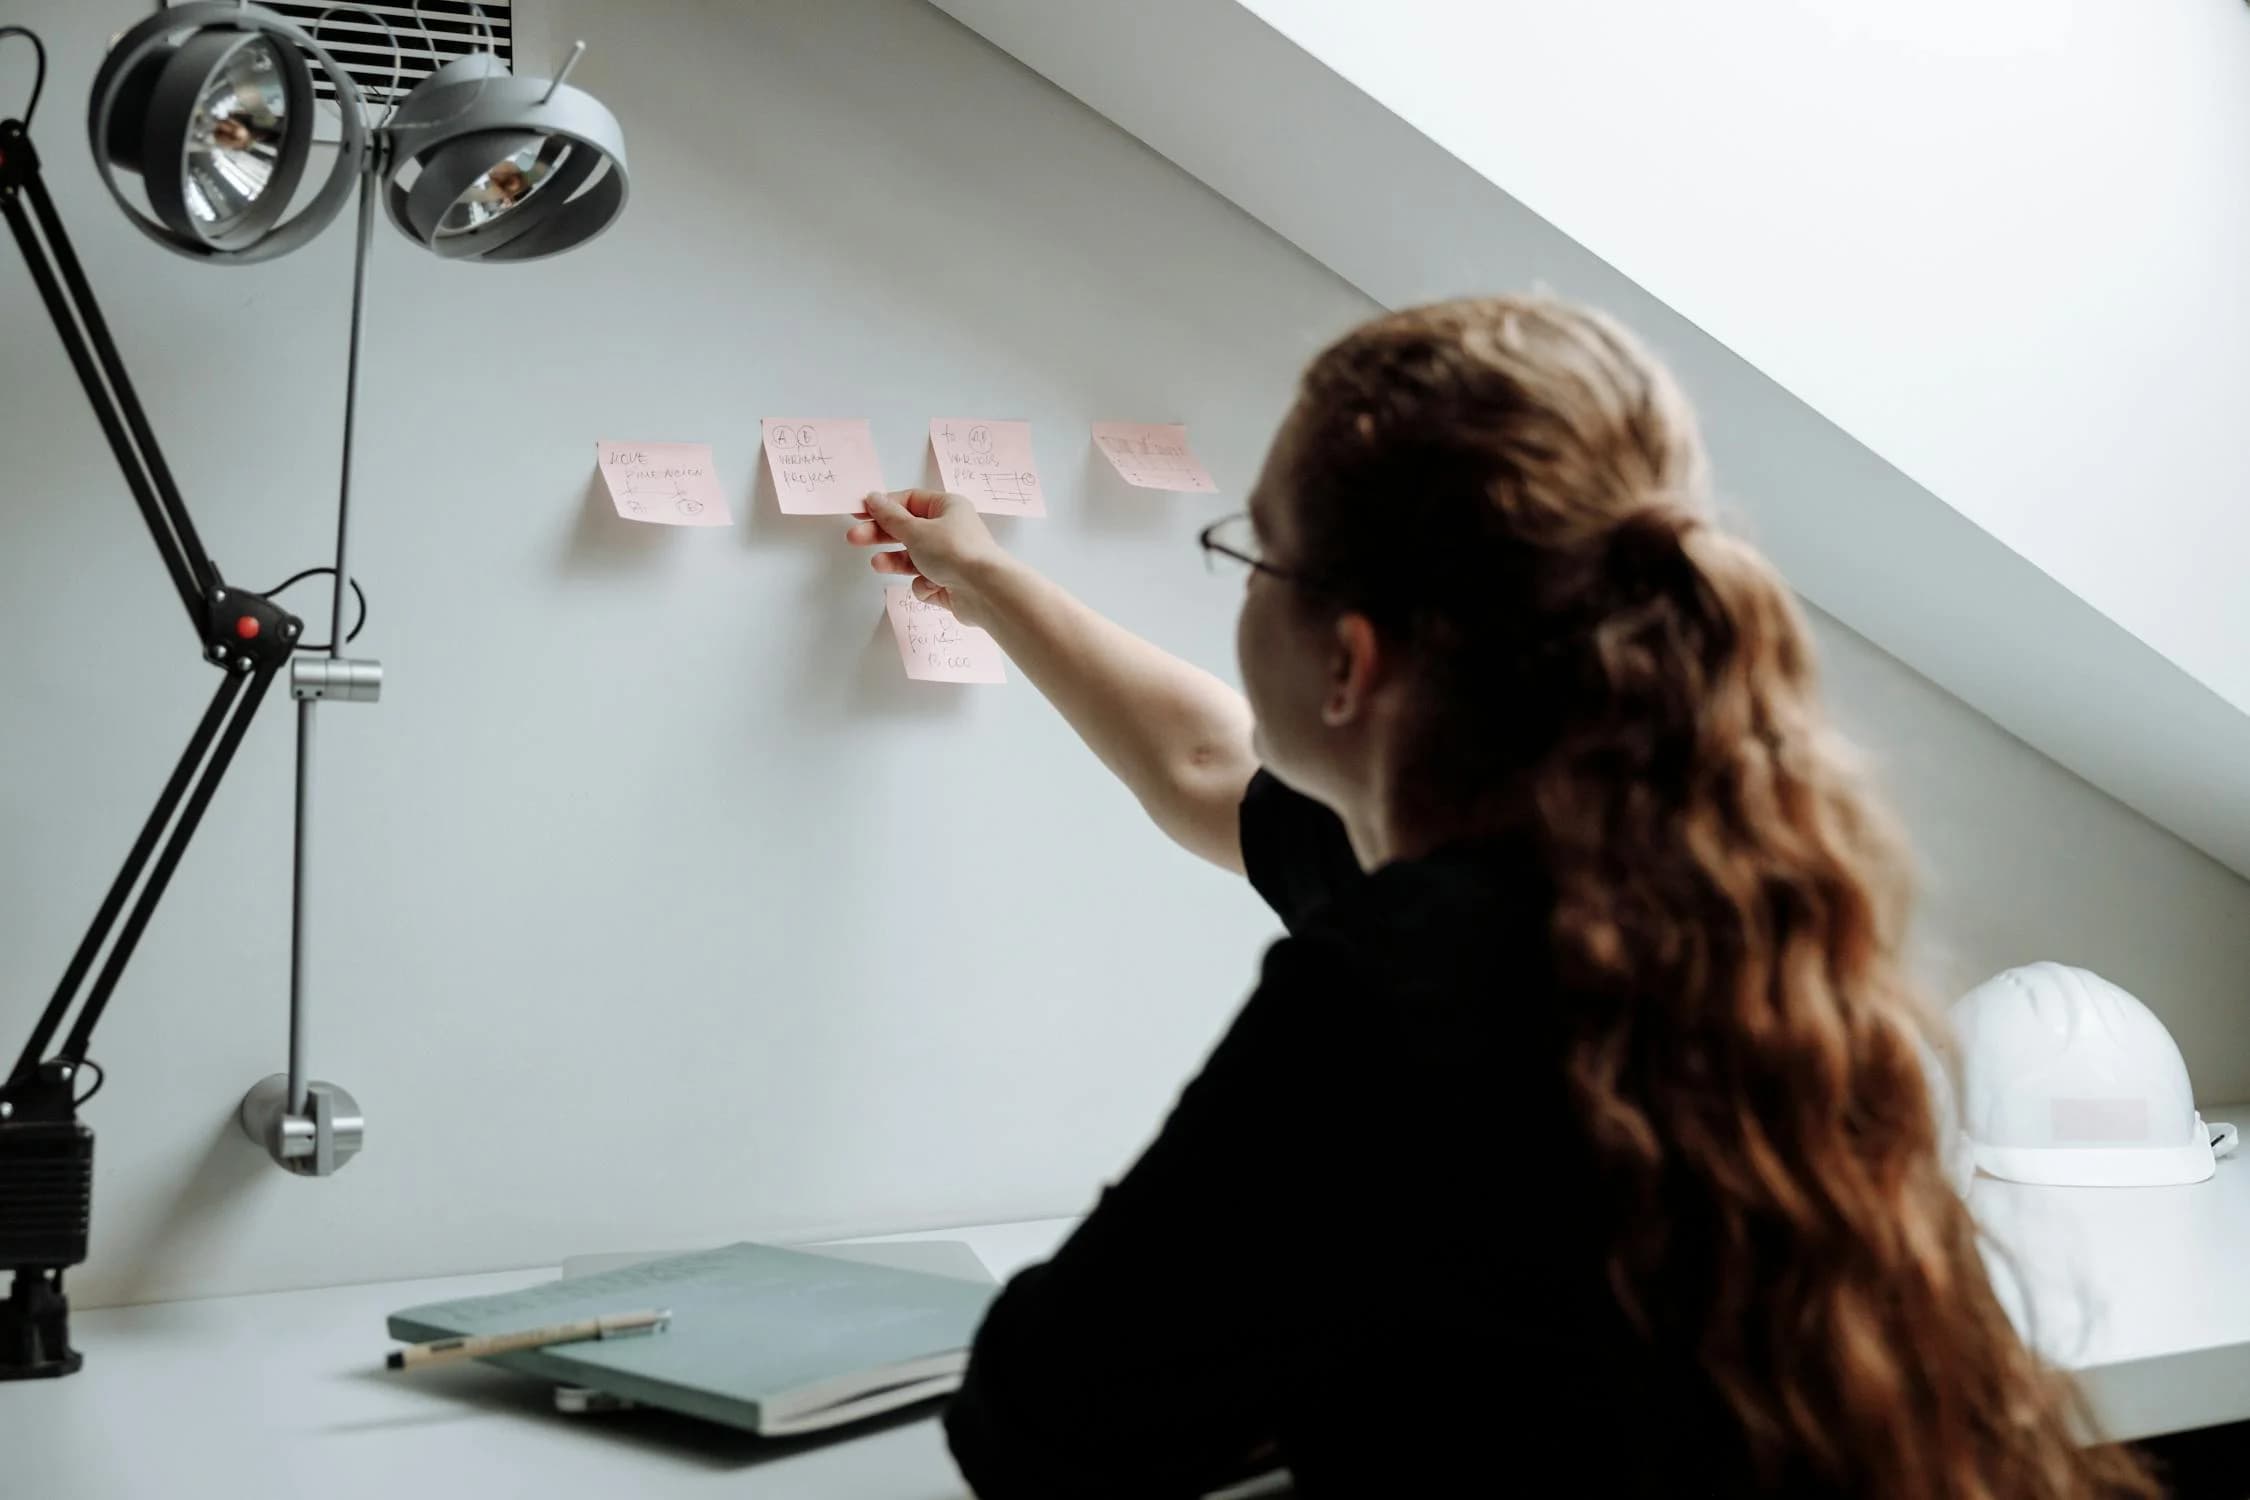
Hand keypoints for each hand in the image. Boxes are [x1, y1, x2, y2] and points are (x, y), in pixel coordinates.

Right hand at [847, 489, 1008, 625]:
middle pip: (907, 529)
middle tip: (854, 538)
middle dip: (881, 534)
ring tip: (878, 564)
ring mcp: (950, 558)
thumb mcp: (915, 529)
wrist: (986, 592)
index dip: (882, 507)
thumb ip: (890, 516)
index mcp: (947, 507)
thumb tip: (873, 498)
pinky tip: (933, 586)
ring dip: (896, 561)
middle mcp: (950, 530)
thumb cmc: (953, 551)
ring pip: (913, 557)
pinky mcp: (949, 584)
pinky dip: (924, 585)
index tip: (858, 512)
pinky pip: (925, 581)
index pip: (909, 501)